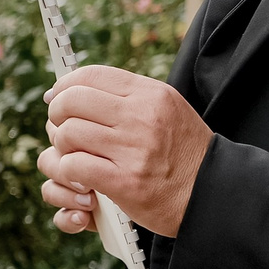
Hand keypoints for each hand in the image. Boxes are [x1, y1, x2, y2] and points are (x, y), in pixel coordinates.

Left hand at [36, 65, 211, 237]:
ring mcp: (133, 149)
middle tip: (63, 131)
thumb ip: (127, 98)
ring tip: (76, 156)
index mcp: (150, 95)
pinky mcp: (124, 181)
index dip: (64, 87)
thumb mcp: (166, 110)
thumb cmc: (183, 153)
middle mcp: (142, 117)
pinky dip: (68, 172)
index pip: (91, 76)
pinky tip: (80, 177)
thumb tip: (73, 89)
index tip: (56, 99)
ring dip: (62, 148)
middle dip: (57, 117)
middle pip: (70, 102)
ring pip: (67, 133)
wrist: (212, 193)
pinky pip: (73, 166)